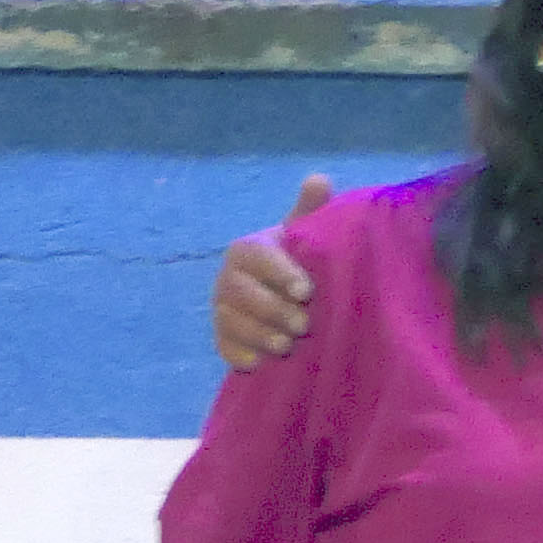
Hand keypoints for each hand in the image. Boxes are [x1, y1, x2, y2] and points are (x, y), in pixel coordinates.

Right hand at [213, 175, 332, 368]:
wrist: (293, 300)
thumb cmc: (304, 263)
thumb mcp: (309, 238)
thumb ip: (311, 212)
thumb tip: (319, 179)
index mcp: (250, 250)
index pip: (255, 255)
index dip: (279, 272)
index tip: (306, 290)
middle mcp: (230, 277)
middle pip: (240, 292)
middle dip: (271, 309)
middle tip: (305, 324)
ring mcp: (224, 308)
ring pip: (230, 321)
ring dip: (258, 335)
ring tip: (288, 346)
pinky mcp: (225, 337)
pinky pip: (224, 347)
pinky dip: (240, 356)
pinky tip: (260, 364)